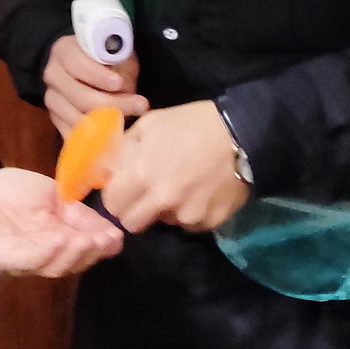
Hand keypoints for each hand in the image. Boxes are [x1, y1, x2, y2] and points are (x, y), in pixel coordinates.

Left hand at [0, 167, 122, 276]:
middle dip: (88, 252)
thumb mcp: (55, 197)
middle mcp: (43, 256)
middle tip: (101, 239)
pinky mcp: (2, 257)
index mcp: (59, 242)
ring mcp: (23, 260)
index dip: (101, 246)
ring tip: (83, 239)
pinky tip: (59, 240)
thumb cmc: (14, 192)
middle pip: (70, 264)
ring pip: (52, 266)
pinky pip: (26, 261)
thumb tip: (115, 233)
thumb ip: (80, 215)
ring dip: (71, 254)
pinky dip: (45, 253)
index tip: (115, 236)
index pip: (84, 251)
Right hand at [43, 35, 148, 137]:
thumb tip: (125, 88)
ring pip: (76, 119)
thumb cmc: (106, 60)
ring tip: (131, 122)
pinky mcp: (56, 119)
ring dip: (106, 124)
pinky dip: (93, 138)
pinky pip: (72, 134)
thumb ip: (119, 66)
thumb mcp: (116, 53)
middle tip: (140, 106)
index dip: (98, 75)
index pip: (75, 64)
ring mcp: (52, 99)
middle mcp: (53, 75)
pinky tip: (113, 137)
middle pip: (79, 96)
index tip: (119, 83)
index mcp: (64, 51)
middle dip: (112, 104)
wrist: (87, 71)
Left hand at [99, 101, 249, 232]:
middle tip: (145, 195)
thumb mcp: (149, 125)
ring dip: (165, 211)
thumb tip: (107, 170)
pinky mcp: (210, 222)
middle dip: (134, 211)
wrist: (242, 134)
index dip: (115, 197)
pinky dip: (190, 212)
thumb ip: (124, 149)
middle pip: (133, 224)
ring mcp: (187, 215)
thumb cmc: (190, 124)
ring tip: (180, 186)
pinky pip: (190, 224)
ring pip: (164, 223)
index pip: (112, 205)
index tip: (123, 190)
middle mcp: (162, 200)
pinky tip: (199, 192)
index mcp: (141, 174)